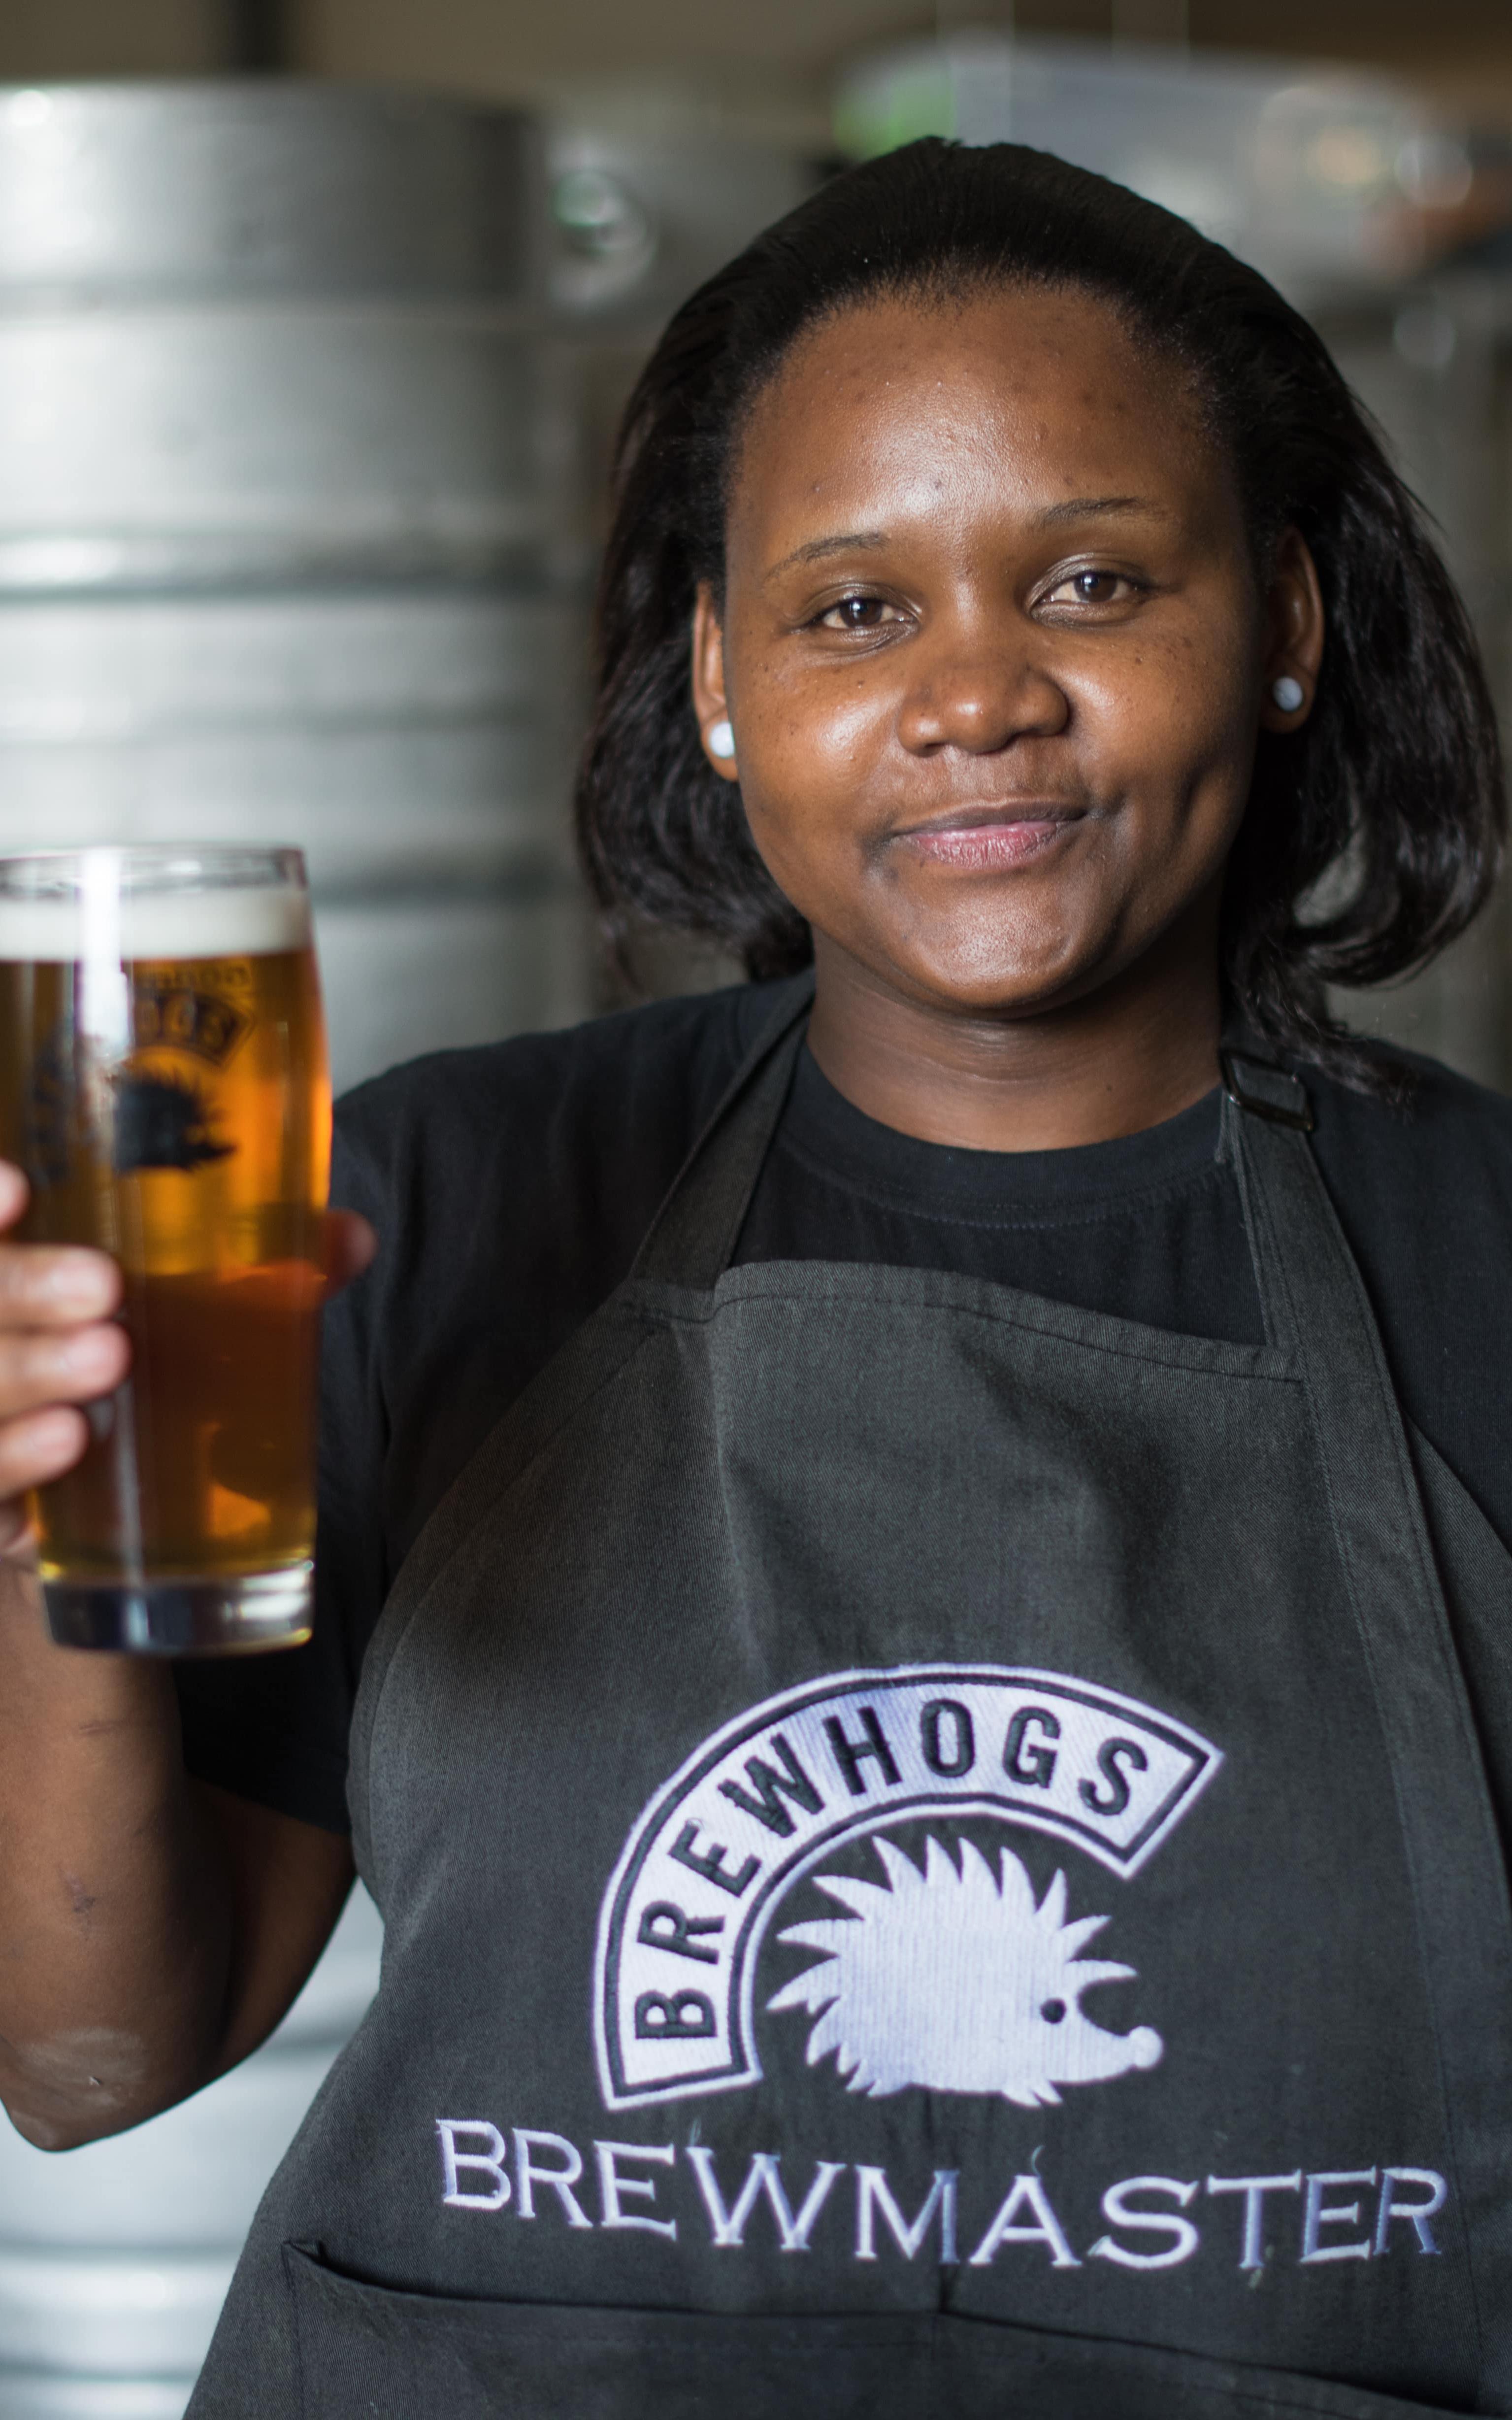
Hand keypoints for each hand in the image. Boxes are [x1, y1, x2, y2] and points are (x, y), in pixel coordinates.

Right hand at [0, 1162, 375, 1562]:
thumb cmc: (145, 1378)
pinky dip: (17, 1455)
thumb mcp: (193, 1316)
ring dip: (26, 1368)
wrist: (107, 1512)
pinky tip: (71, 1440)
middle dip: (21, 1286)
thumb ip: (260, 1273)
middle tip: (105, 1288)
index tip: (21, 1187)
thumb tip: (351, 1237)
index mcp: (11, 1268)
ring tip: (109, 1358)